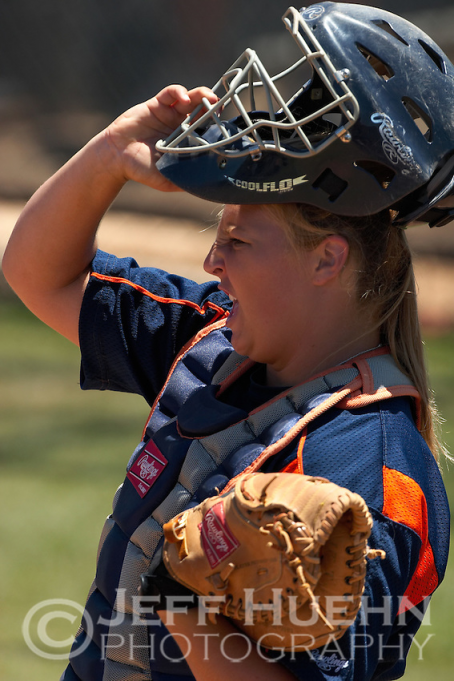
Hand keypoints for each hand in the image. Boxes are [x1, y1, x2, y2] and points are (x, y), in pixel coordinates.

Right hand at [99, 84, 217, 191]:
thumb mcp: (167, 180)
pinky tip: (182, 98)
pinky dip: (179, 92)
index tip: (228, 126)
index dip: (218, 126)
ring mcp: (170, 113)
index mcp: (187, 142)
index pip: (208, 130)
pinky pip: (171, 93)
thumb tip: (206, 186)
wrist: (116, 157)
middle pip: (203, 111)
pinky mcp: (157, 104)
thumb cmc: (141, 170)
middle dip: (213, 107)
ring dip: (202, 95)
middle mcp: (181, 126)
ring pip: (191, 99)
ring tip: (209, 98)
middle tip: (221, 106)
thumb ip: (184, 180)